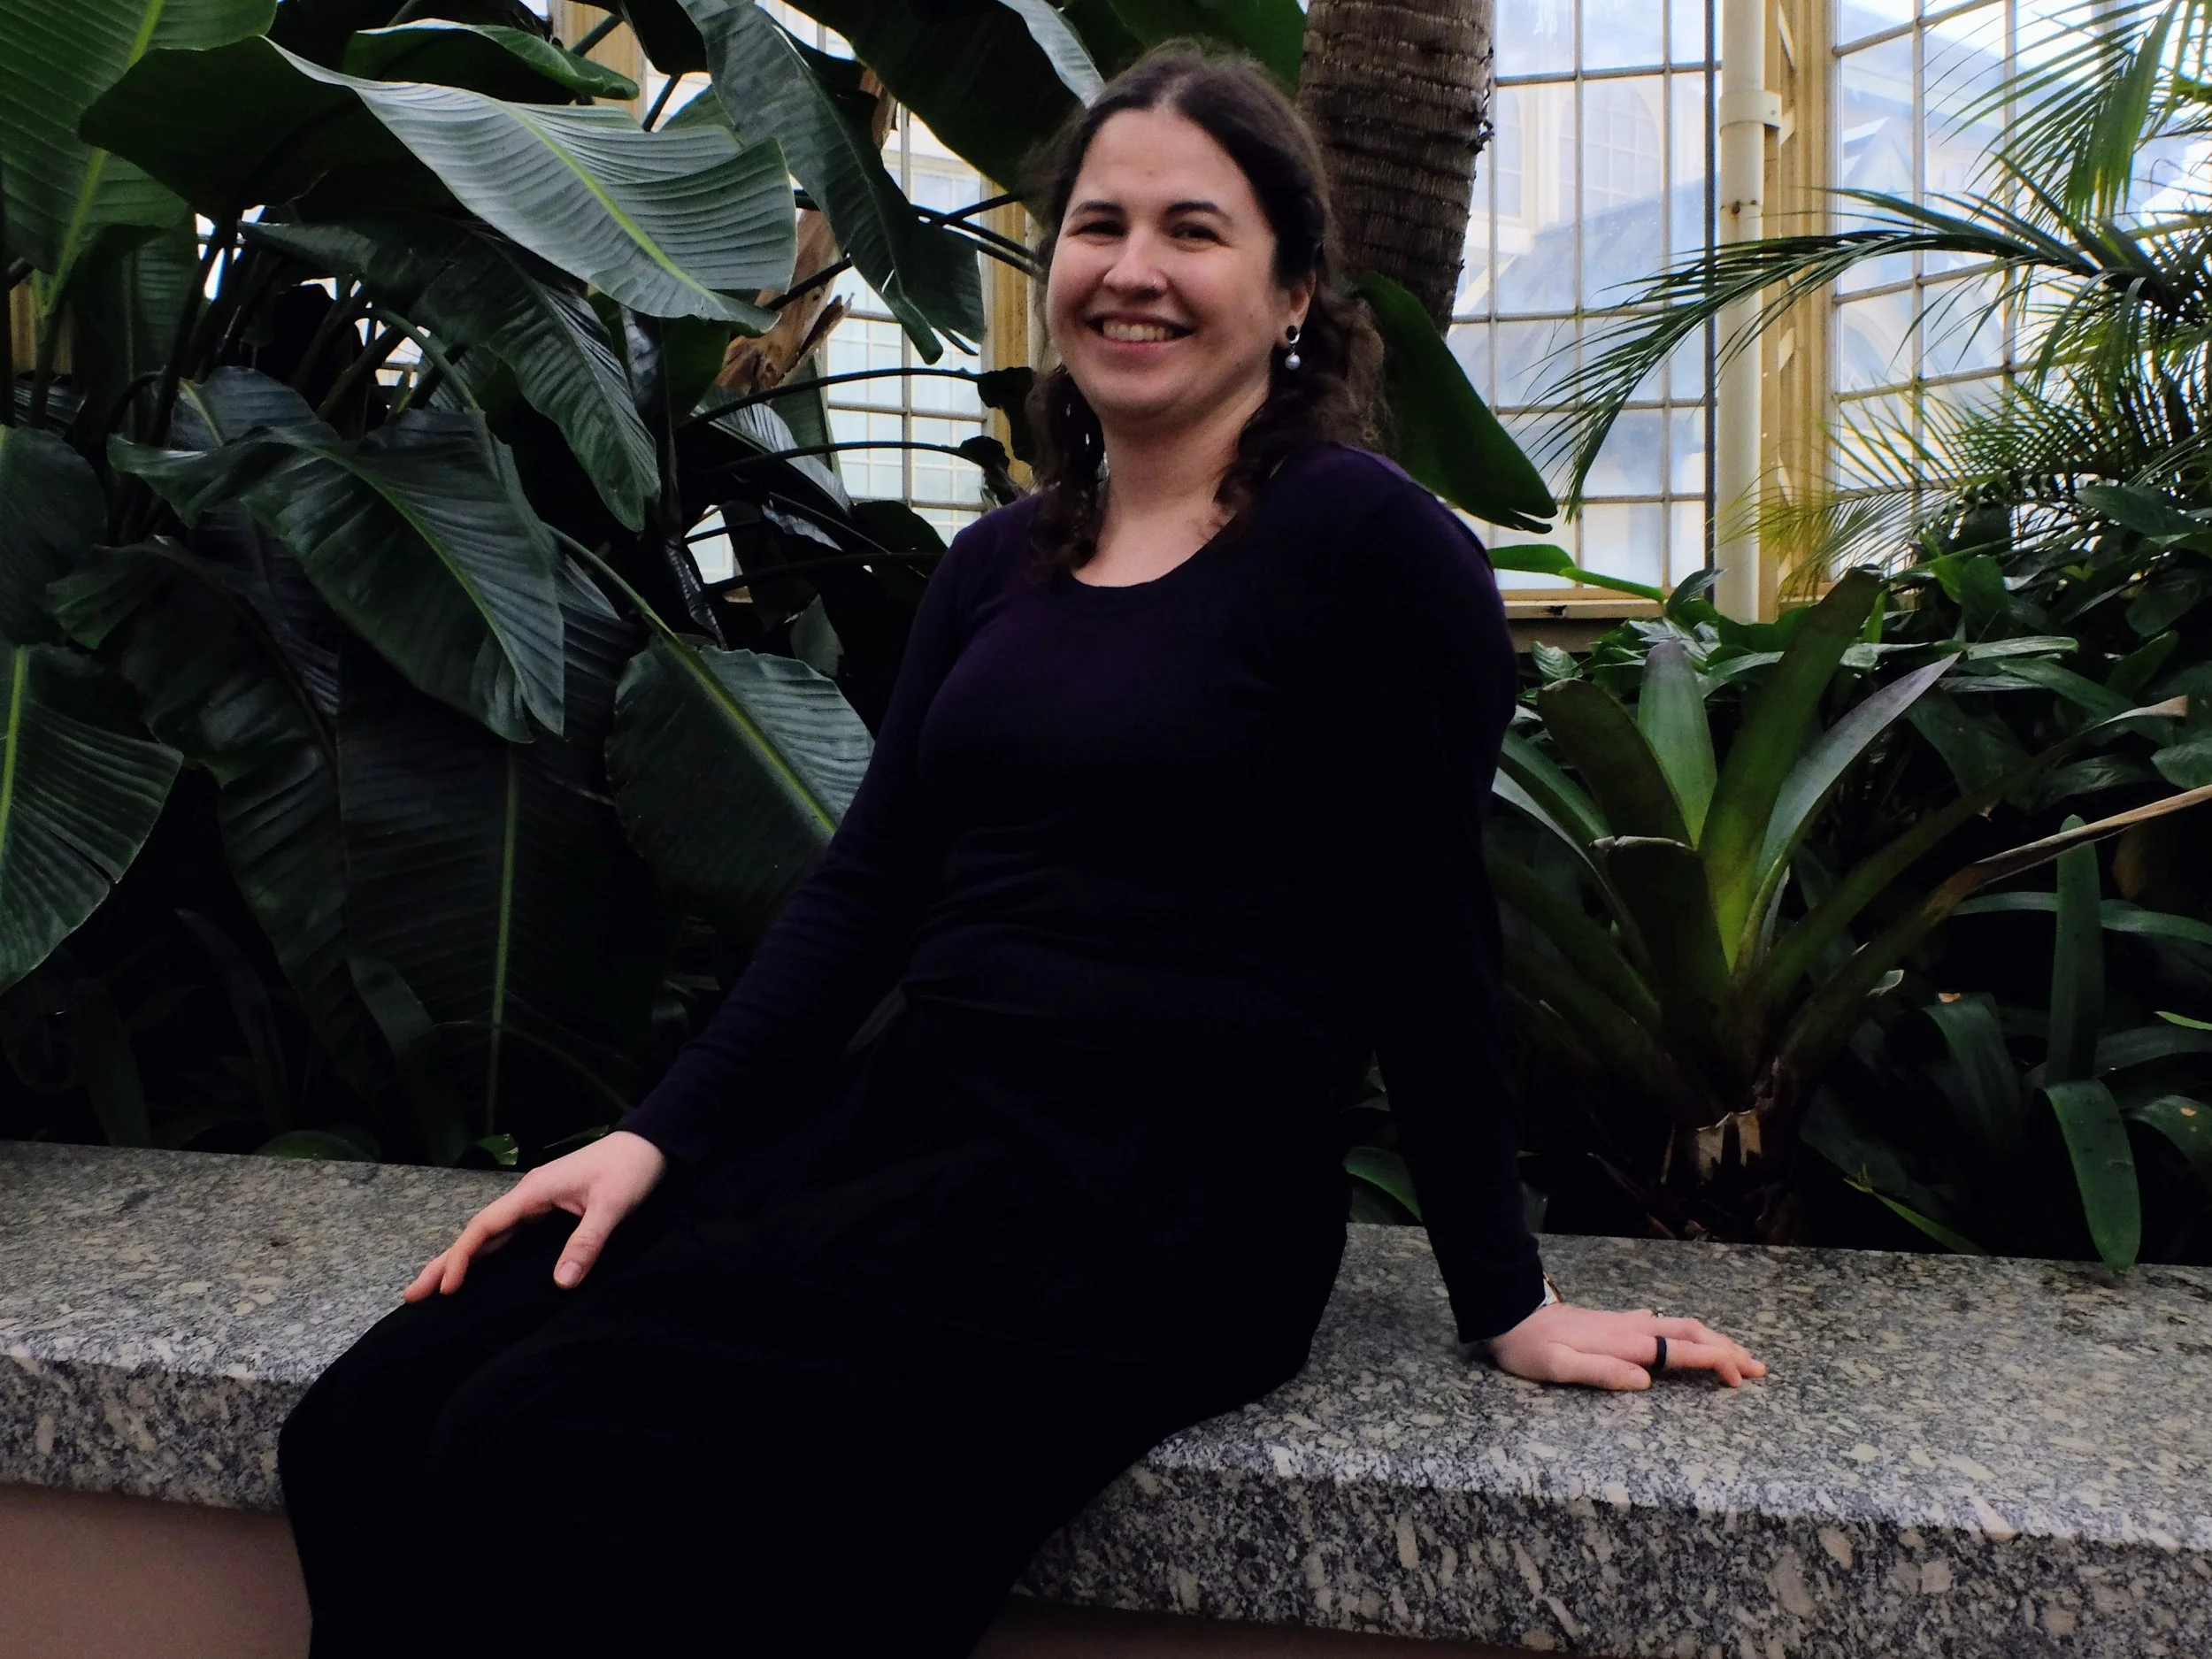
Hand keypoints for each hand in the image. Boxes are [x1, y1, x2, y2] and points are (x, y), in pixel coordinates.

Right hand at [402, 1130, 666, 1301]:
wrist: (651, 1143)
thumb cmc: (630, 1169)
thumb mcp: (612, 1207)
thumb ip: (586, 1243)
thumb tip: (561, 1284)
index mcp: (533, 1192)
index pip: (486, 1227)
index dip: (462, 1258)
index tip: (446, 1288)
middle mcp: (528, 1195)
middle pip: (479, 1231)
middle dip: (446, 1261)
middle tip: (412, 1293)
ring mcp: (537, 1200)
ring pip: (492, 1232)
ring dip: (464, 1257)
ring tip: (436, 1286)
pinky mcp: (550, 1205)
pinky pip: (510, 1232)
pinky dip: (489, 1250)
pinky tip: (481, 1266)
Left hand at [1484, 1302, 1765, 1389]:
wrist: (1509, 1314)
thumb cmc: (1531, 1347)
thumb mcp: (1559, 1367)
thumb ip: (1602, 1373)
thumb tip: (1646, 1381)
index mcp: (1626, 1343)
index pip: (1682, 1352)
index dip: (1716, 1363)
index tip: (1742, 1378)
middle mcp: (1632, 1329)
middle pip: (1691, 1334)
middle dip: (1728, 1350)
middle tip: (1760, 1367)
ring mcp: (1624, 1322)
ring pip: (1679, 1327)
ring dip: (1712, 1340)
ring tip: (1736, 1354)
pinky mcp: (1614, 1322)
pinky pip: (1662, 1325)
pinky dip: (1684, 1334)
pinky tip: (1683, 1337)